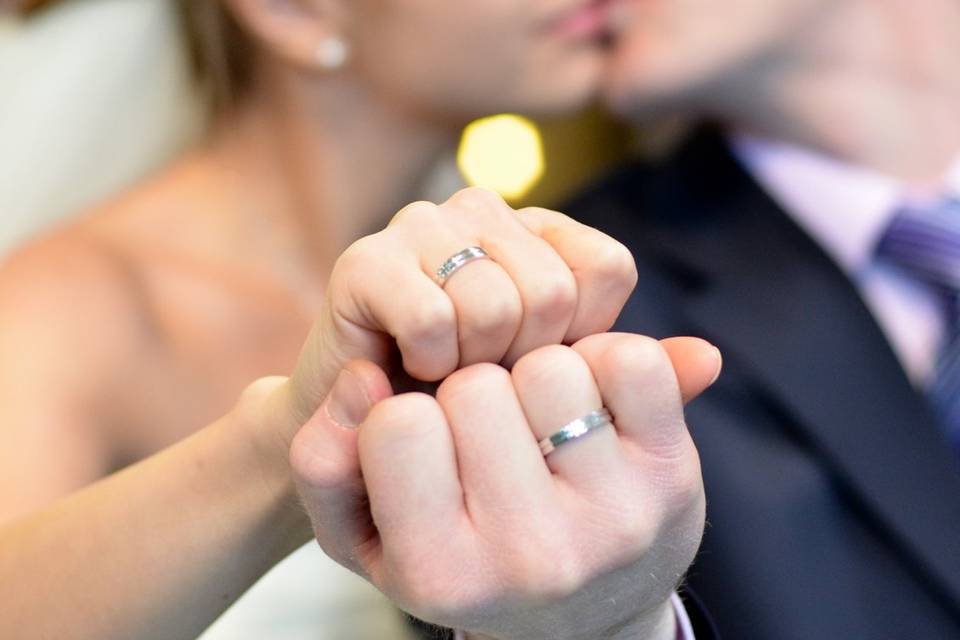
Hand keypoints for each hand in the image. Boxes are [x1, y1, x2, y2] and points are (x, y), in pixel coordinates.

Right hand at [280, 186, 638, 431]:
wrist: (371, 443)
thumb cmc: (473, 420)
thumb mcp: (565, 402)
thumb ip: (637, 384)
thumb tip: (712, 360)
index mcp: (539, 232)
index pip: (606, 267)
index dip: (578, 339)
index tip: (533, 371)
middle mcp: (484, 212)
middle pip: (555, 288)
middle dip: (522, 362)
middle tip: (483, 381)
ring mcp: (424, 225)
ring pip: (499, 302)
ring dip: (473, 369)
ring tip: (446, 376)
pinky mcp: (367, 259)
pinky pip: (433, 317)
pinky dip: (428, 364)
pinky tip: (410, 369)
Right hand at [291, 333, 720, 639]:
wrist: (589, 616)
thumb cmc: (467, 560)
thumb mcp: (370, 538)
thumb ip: (326, 461)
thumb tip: (361, 375)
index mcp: (443, 574)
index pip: (398, 425)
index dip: (407, 414)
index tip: (429, 443)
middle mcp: (532, 555)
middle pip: (474, 386)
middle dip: (471, 392)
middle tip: (490, 434)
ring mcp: (612, 516)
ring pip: (549, 365)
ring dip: (536, 375)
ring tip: (539, 424)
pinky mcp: (672, 477)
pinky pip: (631, 361)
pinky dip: (606, 361)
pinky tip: (593, 405)